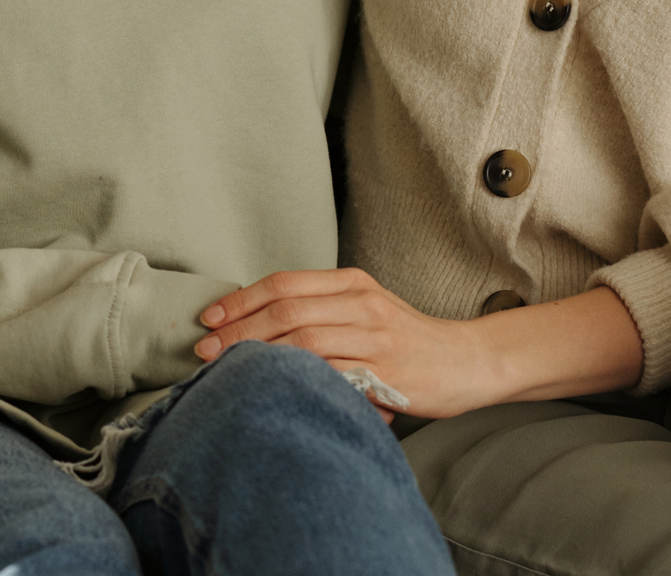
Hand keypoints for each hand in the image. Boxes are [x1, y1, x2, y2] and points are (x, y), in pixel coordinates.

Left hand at [196, 270, 646, 420]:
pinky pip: (330, 373)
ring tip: (225, 368)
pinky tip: (269, 387)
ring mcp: (374, 336)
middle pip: (286, 310)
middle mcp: (361, 302)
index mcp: (352, 283)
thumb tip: (257, 328)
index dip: (242, 300)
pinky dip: (294, 379)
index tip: (209, 317)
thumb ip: (321, 313)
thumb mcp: (366, 312)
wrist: (467, 362)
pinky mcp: (385, 370)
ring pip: (302, 339)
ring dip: (257, 354)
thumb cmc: (408, 342)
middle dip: (238, 330)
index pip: (284, 283)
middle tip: (204, 348)